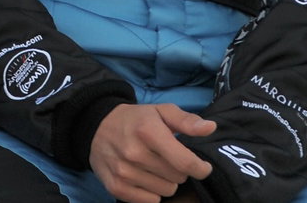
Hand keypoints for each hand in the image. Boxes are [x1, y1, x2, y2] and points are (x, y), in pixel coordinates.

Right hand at [88, 103, 214, 202]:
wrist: (96, 127)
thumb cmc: (136, 119)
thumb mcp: (161, 112)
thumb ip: (187, 121)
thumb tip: (210, 128)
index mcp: (148, 131)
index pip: (185, 163)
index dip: (201, 168)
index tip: (201, 166)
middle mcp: (134, 153)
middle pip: (178, 178)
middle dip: (178, 170)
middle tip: (167, 158)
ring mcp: (124, 172)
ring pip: (166, 191)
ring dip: (165, 181)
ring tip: (154, 167)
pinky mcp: (116, 187)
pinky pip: (150, 201)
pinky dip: (151, 192)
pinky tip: (144, 177)